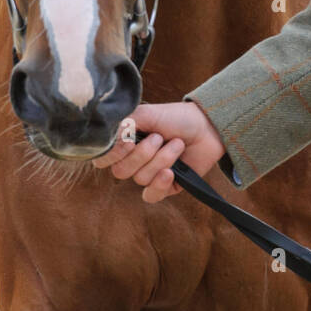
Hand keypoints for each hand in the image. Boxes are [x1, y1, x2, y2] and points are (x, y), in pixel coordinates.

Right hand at [92, 100, 226, 203]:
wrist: (207, 126)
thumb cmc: (176, 117)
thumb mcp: (147, 114)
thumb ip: (124, 124)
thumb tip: (108, 139)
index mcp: (125, 143)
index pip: (103, 159)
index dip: (113, 154)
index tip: (129, 141)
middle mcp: (134, 161)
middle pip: (121, 172)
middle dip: (143, 154)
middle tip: (160, 137)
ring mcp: (150, 174)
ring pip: (141, 179)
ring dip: (162, 159)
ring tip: (177, 144)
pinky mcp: (166, 186)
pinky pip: (151, 196)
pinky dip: (159, 184)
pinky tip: (170, 173)